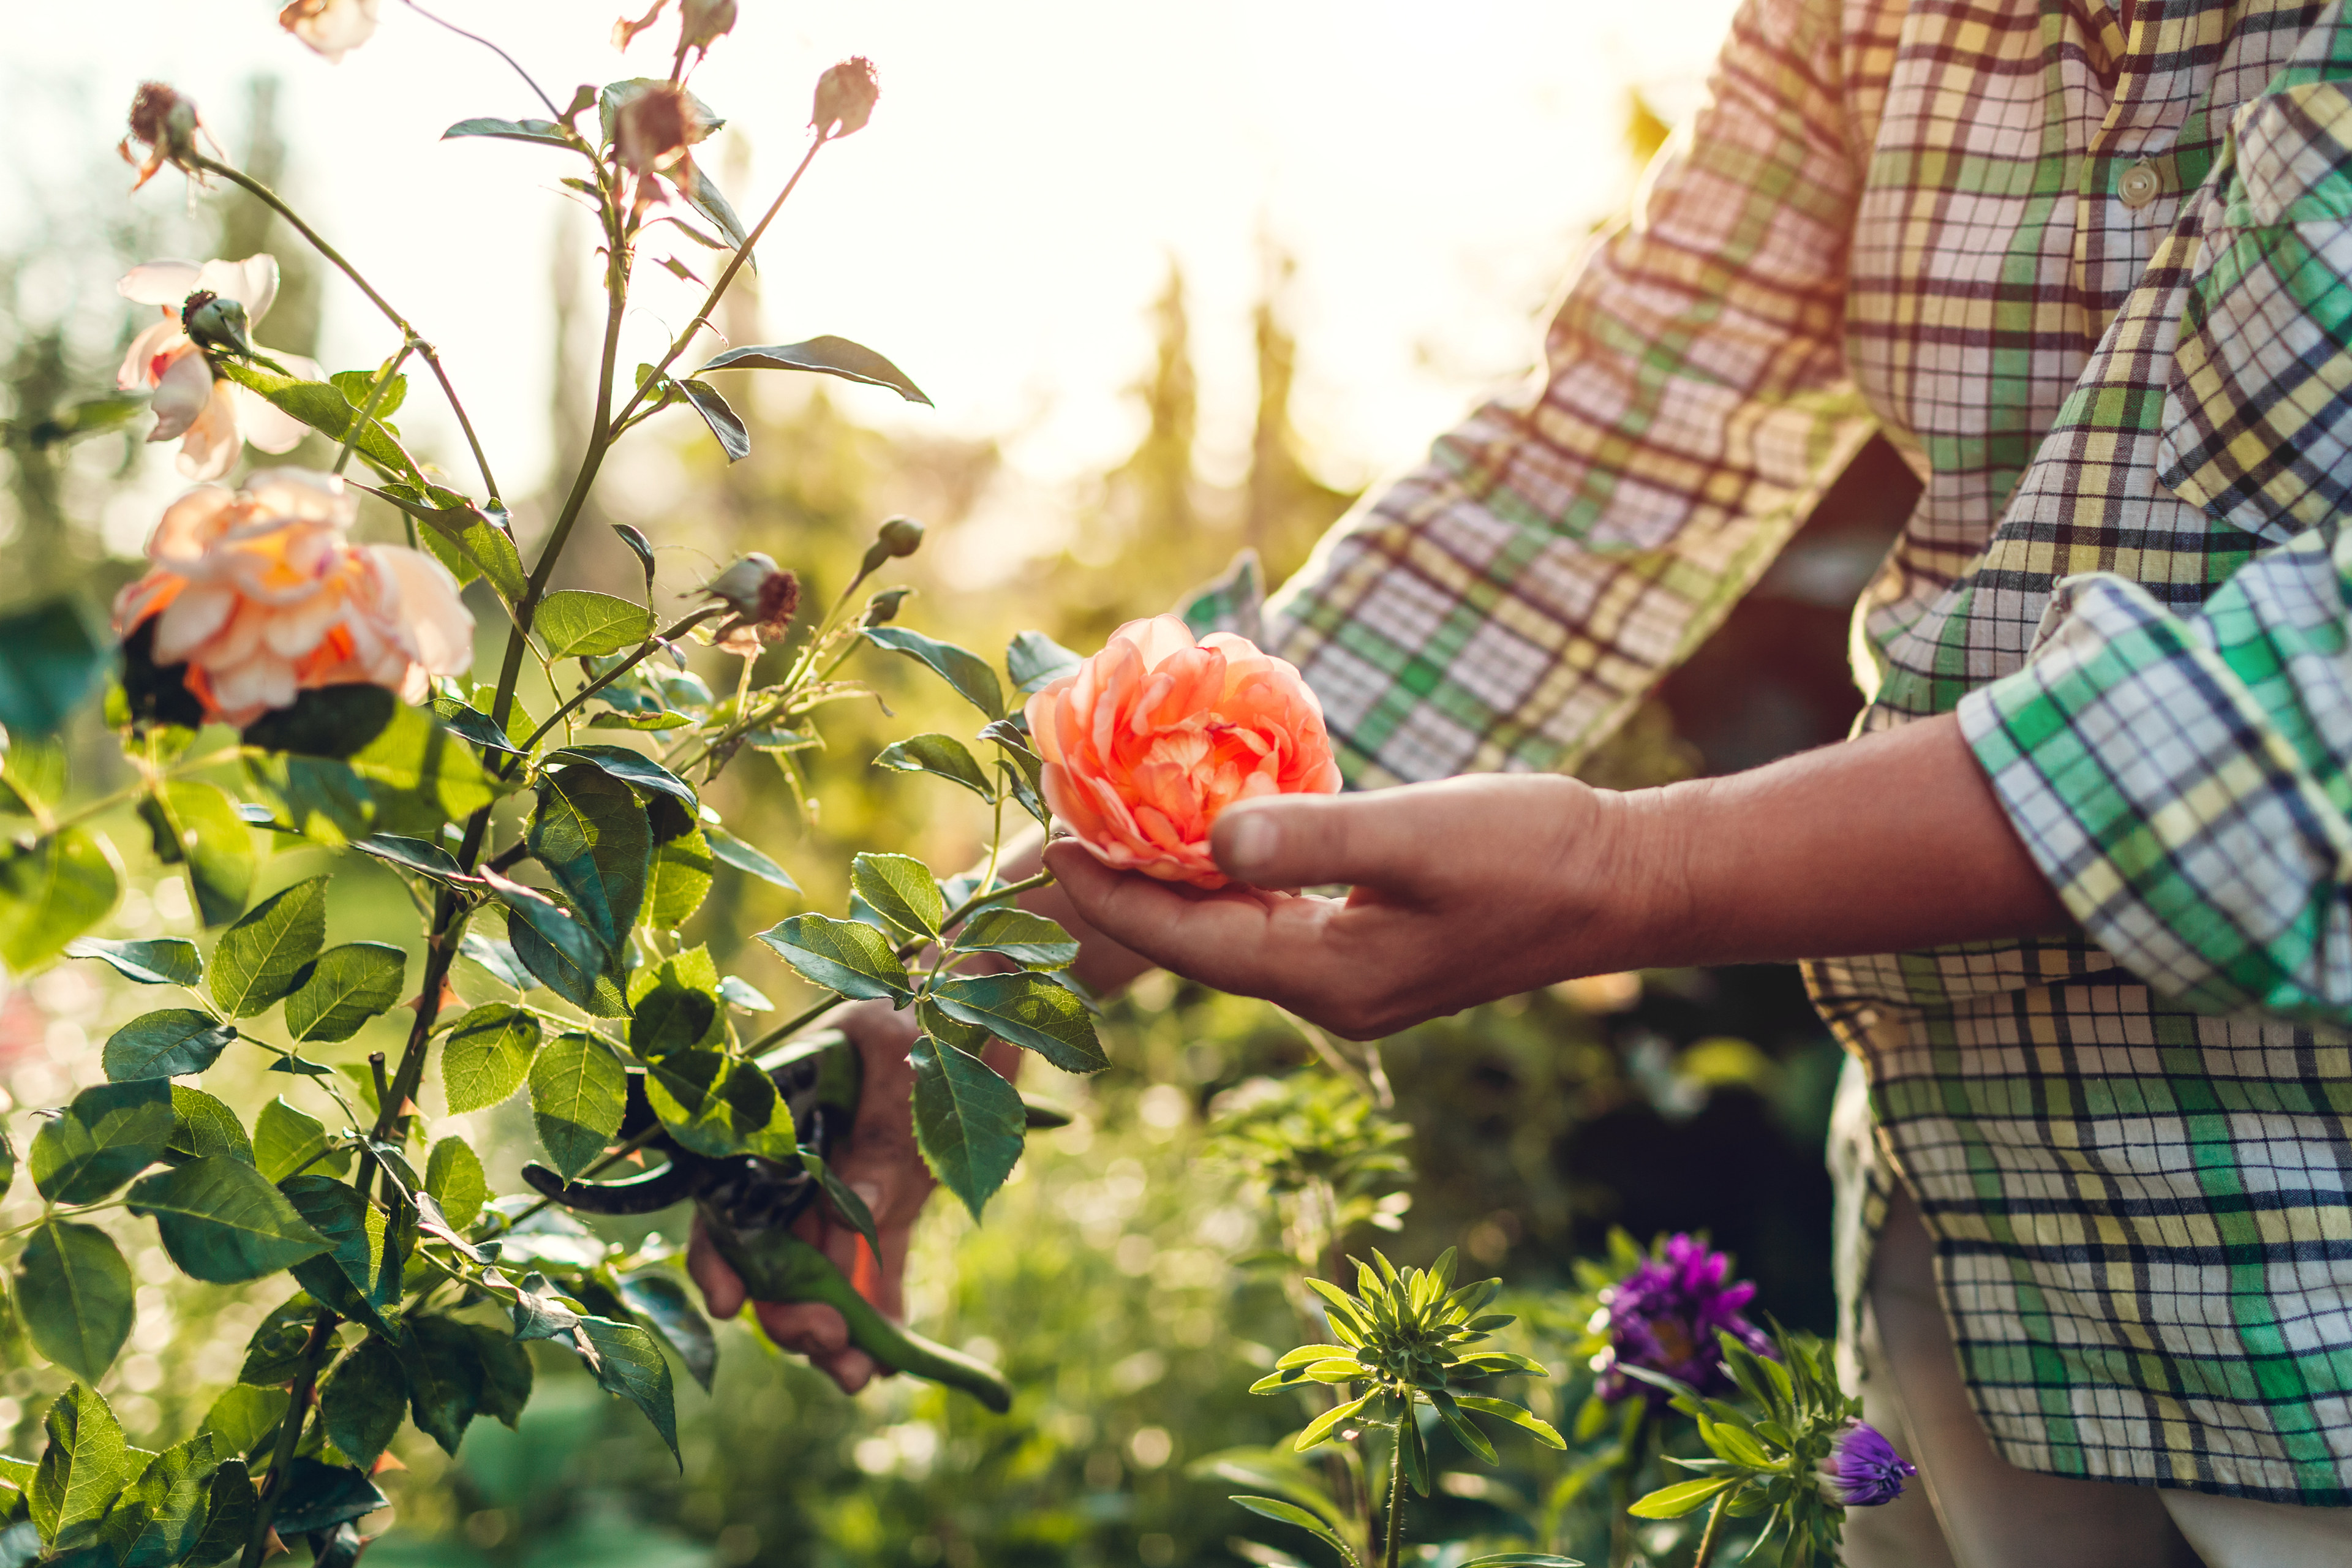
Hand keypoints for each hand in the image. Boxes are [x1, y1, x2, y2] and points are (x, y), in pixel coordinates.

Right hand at [684, 1000, 926, 1391]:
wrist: (978, 992)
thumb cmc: (923, 1002)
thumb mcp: (897, 1048)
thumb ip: (880, 1131)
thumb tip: (866, 1212)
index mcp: (775, 1126)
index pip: (727, 1200)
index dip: (721, 1257)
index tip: (732, 1304)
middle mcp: (798, 1167)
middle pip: (771, 1258)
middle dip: (788, 1310)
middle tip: (824, 1340)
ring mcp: (844, 1192)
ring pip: (821, 1279)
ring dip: (832, 1331)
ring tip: (857, 1374)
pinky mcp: (893, 1209)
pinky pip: (877, 1273)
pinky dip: (879, 1315)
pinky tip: (888, 1359)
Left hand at [1045, 773, 1636, 1037]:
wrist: (1625, 884)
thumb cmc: (1531, 851)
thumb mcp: (1416, 832)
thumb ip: (1311, 836)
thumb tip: (1209, 835)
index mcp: (1327, 978)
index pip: (1185, 943)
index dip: (1113, 897)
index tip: (1052, 846)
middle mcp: (1330, 995)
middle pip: (1197, 949)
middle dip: (1128, 896)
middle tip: (1065, 832)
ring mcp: (1356, 982)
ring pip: (1234, 937)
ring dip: (1177, 889)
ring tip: (1118, 832)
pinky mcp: (1379, 954)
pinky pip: (1277, 924)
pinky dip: (1234, 885)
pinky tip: (1214, 842)